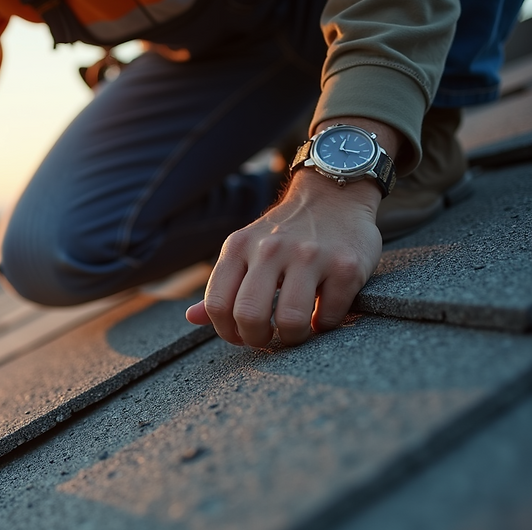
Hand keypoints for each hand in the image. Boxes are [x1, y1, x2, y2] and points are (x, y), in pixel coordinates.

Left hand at [186, 168, 381, 346]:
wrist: (334, 195)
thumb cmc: (284, 233)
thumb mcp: (245, 249)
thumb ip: (222, 286)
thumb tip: (191, 318)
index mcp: (239, 246)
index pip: (217, 304)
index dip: (226, 331)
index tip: (240, 336)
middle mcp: (271, 249)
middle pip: (249, 315)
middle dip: (256, 340)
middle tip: (267, 339)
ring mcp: (310, 256)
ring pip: (291, 321)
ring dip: (292, 338)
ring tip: (295, 331)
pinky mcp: (345, 266)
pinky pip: (328, 316)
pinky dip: (324, 325)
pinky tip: (321, 314)